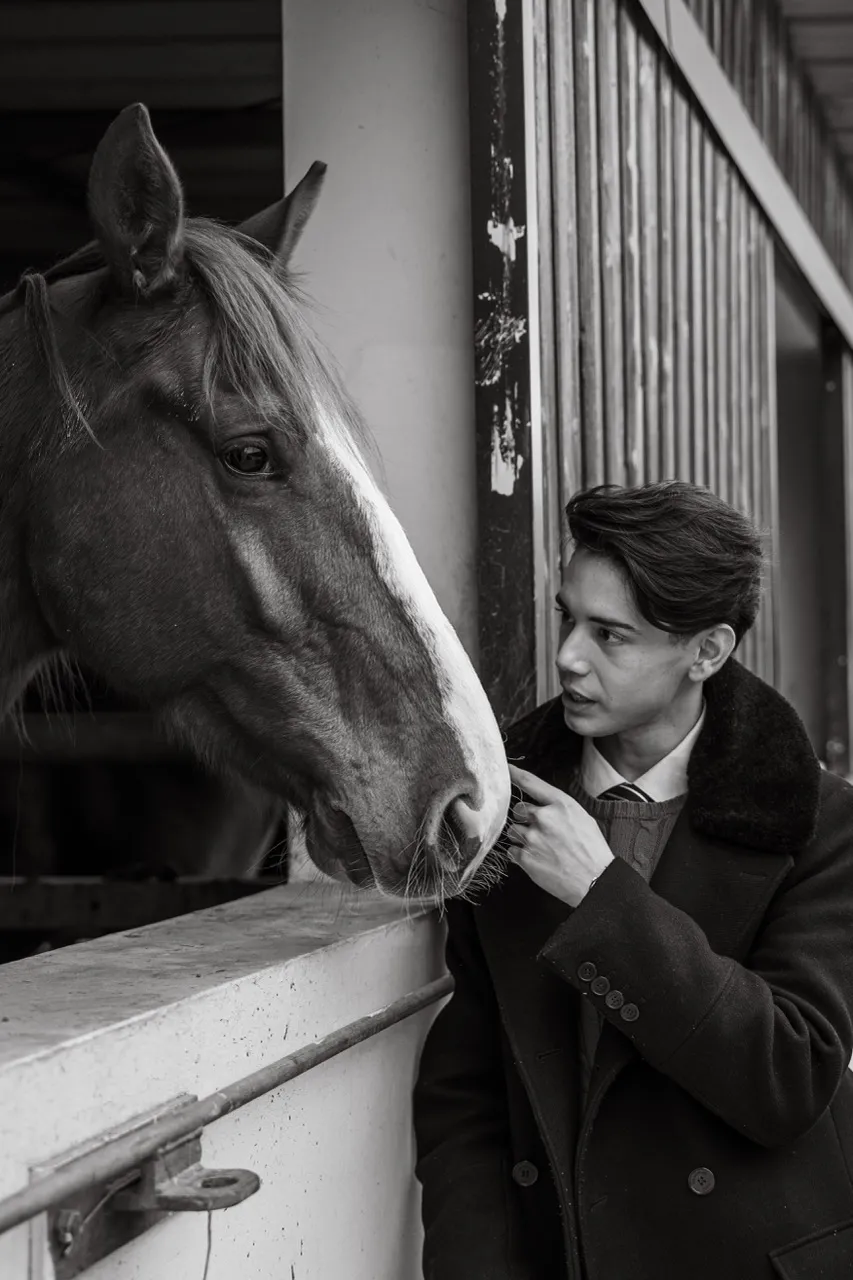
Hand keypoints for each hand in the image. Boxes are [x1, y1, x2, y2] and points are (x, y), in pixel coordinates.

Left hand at [506, 764, 614, 906]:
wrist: (595, 880)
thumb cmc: (592, 850)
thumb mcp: (582, 818)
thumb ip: (559, 809)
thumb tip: (542, 807)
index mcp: (560, 804)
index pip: (531, 783)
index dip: (515, 774)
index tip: (506, 768)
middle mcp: (544, 818)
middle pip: (518, 810)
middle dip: (525, 819)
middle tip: (540, 831)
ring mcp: (533, 838)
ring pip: (513, 831)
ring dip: (523, 838)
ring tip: (542, 848)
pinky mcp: (526, 858)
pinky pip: (512, 850)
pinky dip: (521, 855)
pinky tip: (538, 859)